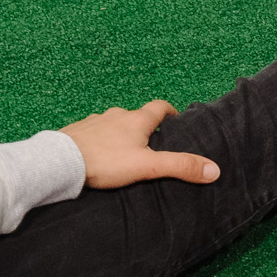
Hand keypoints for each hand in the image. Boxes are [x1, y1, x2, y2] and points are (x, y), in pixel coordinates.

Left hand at [60, 101, 219, 189]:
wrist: (62, 162)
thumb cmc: (106, 161)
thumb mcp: (149, 166)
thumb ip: (180, 166)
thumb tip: (214, 169)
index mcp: (136, 120)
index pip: (159, 107)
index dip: (169, 112)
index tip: (175, 120)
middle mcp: (115, 115)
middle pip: (136, 116)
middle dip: (146, 127)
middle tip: (153, 144)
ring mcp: (94, 122)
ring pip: (114, 123)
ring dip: (122, 133)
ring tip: (126, 151)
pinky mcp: (78, 132)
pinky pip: (95, 132)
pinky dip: (102, 140)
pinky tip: (101, 155)